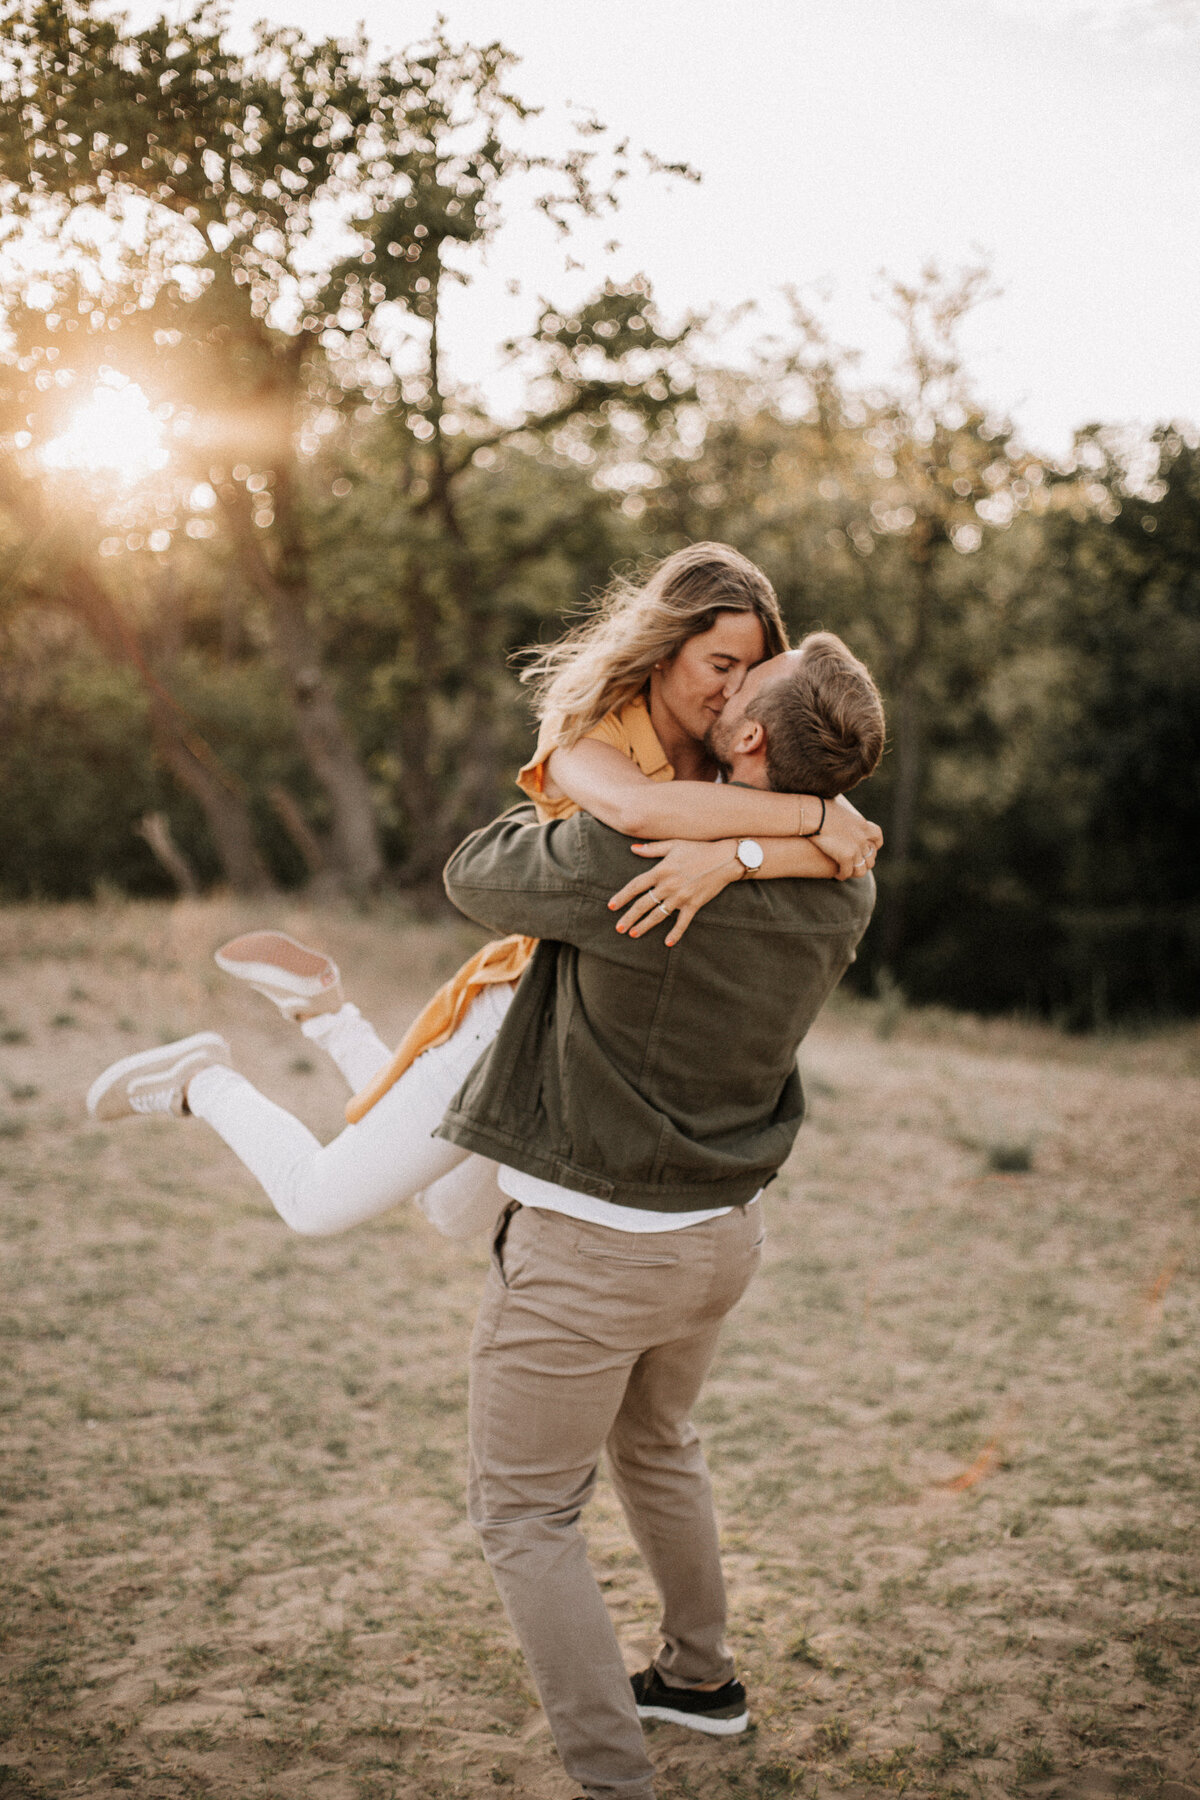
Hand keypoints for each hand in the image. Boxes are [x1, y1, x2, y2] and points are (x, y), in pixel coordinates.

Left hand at [607, 839, 740, 945]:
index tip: (611, 906)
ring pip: (658, 915)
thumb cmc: (698, 848)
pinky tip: (667, 943)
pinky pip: (683, 922)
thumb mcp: (674, 844)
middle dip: (630, 917)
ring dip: (645, 926)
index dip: (622, 896)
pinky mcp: (694, 904)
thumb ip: (652, 849)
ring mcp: (681, 896)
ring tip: (633, 934)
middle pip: (644, 904)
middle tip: (618, 928)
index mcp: (661, 870)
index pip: (636, 885)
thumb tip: (633, 848)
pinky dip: (676, 933)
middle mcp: (669, 885)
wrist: (725, 859)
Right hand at [813, 795, 881, 879]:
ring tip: (846, 873)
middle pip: (871, 856)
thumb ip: (841, 810)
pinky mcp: (846, 857)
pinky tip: (836, 875)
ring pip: (862, 868)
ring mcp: (856, 848)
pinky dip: (843, 875)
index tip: (866, 849)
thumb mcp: (838, 805)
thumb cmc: (821, 806)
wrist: (816, 814)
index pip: (877, 838)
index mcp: (863, 825)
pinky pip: (848, 872)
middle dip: (864, 862)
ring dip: (855, 872)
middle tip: (853, 864)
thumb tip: (834, 805)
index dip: (874, 846)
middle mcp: (863, 838)